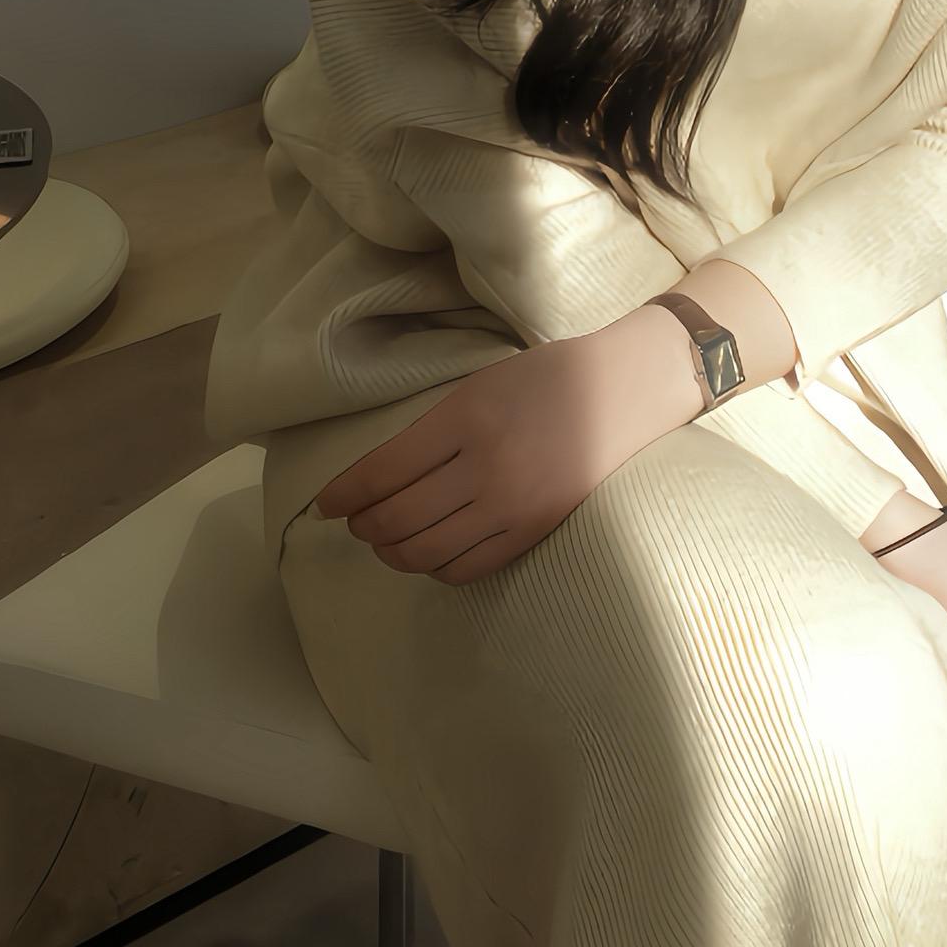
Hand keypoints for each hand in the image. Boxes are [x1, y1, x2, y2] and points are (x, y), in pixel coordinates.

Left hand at [311, 328, 689, 586]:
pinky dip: (434, 567)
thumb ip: (431, 431)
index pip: (382, 470)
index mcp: (464, 419)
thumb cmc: (544, 378)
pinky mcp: (532, 531)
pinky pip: (465, 568)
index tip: (325, 504)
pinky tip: (429, 551)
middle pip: (397, 518)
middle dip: (364, 525)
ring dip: (392, 552)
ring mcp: (511, 505)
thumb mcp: (477, 387)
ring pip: (425, 551)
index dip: (344, 494)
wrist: (621, 392)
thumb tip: (376, 479)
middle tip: (356, 520)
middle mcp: (484, 467)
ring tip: (386, 539)